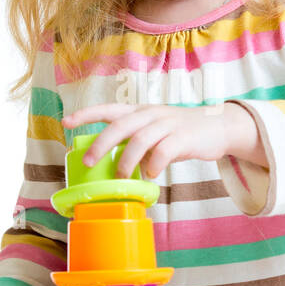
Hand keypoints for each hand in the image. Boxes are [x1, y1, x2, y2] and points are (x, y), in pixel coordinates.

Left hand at [61, 102, 251, 180]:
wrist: (219, 127)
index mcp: (140, 112)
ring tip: (122, 176)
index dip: (85, 114)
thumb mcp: (155, 131)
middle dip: (101, 143)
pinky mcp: (183, 138)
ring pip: (140, 139)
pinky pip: (163, 151)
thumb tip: (112, 163)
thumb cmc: (181, 133)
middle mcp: (151, 114)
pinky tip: (151, 174)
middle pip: (120, 125)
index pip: (108, 109)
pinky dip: (154, 165)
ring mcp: (168, 124)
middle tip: (88, 162)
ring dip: (126, 160)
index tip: (65, 122)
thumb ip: (135, 142)